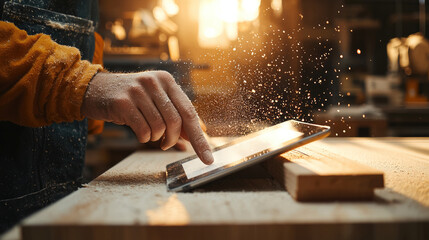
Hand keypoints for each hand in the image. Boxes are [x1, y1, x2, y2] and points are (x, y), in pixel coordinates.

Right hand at [81, 71, 213, 164]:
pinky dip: (143, 137)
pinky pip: (142, 130)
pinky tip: (139, 132)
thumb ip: (178, 117)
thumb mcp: (156, 102)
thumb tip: (198, 137)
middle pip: (176, 121)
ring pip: (159, 127)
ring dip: (156, 138)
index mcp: (167, 81)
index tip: (208, 159)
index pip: (190, 113)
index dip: (200, 139)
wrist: (95, 90)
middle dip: (172, 139)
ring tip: (148, 133)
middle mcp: (154, 82)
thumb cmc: (132, 100)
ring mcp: (138, 90)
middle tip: (165, 144)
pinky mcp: (123, 102)